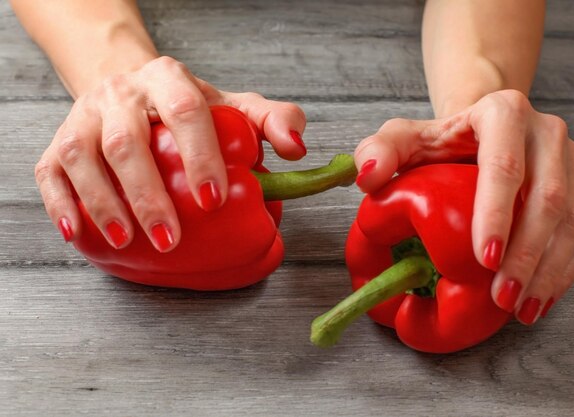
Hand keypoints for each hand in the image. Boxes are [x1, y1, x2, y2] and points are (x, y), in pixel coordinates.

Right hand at [36, 56, 306, 251]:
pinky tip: (77, 231)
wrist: (130, 87)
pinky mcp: (58, 141)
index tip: (213, 200)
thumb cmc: (186, 107)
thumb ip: (273, 121)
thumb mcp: (234, 106)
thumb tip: (296, 150)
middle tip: (171, 239)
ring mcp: (85, 117)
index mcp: (170, 80)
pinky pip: (50, 171)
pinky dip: (61, 203)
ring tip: (126, 241)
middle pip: (127, 141)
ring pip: (83, 156)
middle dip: (149, 194)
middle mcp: (122, 94)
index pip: (186, 112)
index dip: (200, 157)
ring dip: (103, 203)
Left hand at [353, 89, 573, 324]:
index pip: (504, 166)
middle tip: (500, 297)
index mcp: (503, 112)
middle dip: (526, 255)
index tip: (484, 258)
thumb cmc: (438, 141)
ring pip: (571, 220)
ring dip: (549, 270)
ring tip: (520, 308)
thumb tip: (368, 178)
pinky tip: (541, 298)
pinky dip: (565, 270)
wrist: (479, 131)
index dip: (497, 213)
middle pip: (546, 198)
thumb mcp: (401, 139)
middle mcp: (547, 132)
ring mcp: (570, 160)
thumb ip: (377, 152)